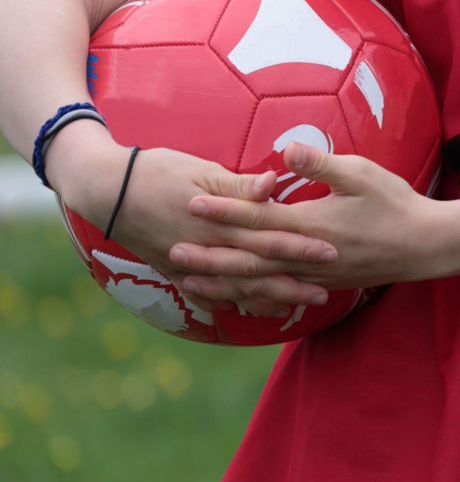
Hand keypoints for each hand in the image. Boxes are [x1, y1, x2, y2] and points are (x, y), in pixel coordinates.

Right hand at [62, 141, 336, 317]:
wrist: (106, 191)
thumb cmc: (158, 170)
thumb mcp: (201, 170)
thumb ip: (239, 184)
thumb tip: (273, 183)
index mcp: (217, 222)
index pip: (267, 237)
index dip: (300, 247)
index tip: (331, 252)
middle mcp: (206, 248)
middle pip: (256, 270)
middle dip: (291, 282)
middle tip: (325, 293)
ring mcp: (188, 264)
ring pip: (234, 288)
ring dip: (267, 298)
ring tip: (297, 307)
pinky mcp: (174, 270)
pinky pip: (206, 294)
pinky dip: (230, 303)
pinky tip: (250, 311)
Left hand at [171, 142, 441, 293]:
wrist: (424, 245)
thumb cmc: (395, 203)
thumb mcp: (362, 173)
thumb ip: (322, 164)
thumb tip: (286, 150)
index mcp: (312, 224)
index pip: (259, 217)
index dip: (224, 210)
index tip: (192, 202)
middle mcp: (306, 255)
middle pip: (248, 257)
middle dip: (209, 254)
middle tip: (172, 251)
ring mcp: (313, 275)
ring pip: (259, 282)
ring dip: (222, 281)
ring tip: (189, 281)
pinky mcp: (321, 285)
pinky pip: (277, 294)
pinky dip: (250, 297)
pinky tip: (233, 298)